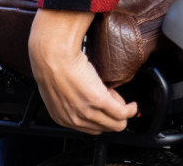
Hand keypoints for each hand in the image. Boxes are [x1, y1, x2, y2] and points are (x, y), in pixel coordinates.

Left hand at [29, 9, 137, 134]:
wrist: (51, 54)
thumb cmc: (51, 64)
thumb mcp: (57, 89)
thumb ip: (69, 98)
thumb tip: (84, 96)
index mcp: (62, 118)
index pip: (89, 129)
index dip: (101, 117)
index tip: (104, 107)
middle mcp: (74, 119)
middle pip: (104, 129)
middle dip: (112, 116)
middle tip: (114, 101)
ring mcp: (87, 111)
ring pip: (116, 124)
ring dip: (124, 114)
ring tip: (124, 103)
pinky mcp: (98, 99)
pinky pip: (122, 112)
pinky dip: (130, 110)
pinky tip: (132, 105)